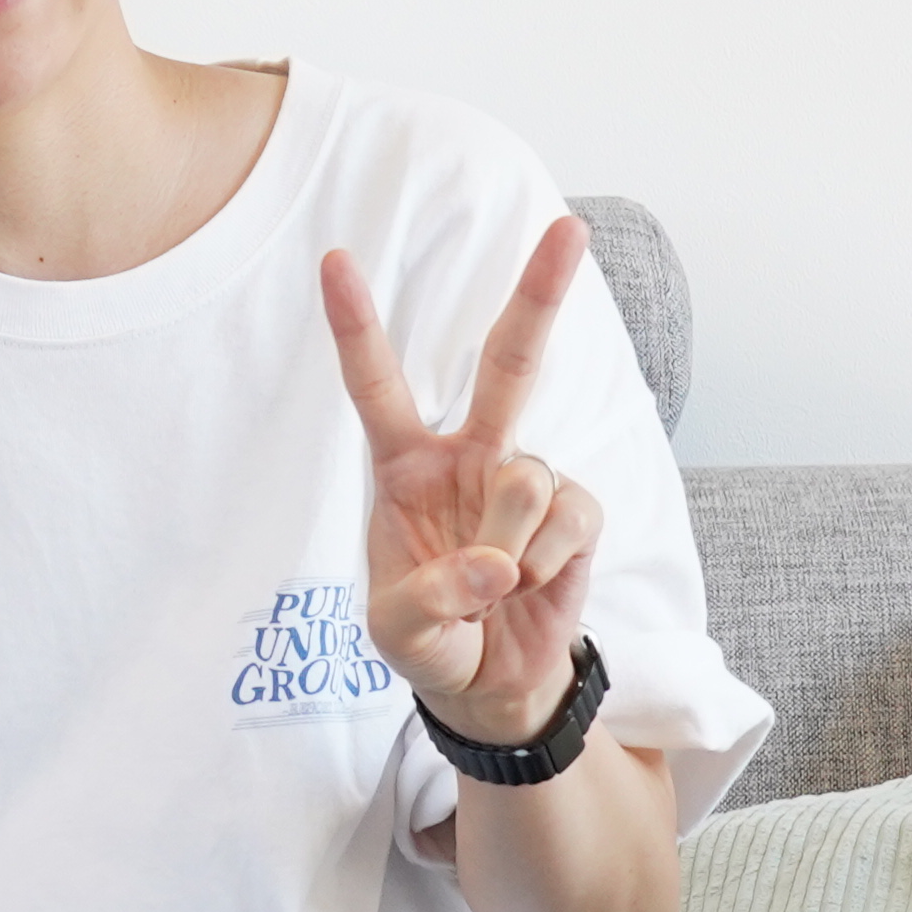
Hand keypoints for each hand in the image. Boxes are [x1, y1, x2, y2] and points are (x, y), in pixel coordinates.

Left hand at [323, 216, 606, 751]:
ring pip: (526, 477)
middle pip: (507, 362)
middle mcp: (470, 455)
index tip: (334, 258)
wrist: (490, 684)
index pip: (377, 385)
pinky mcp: (577, 513)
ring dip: (506, 545)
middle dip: (540, 294)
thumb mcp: (398, 632)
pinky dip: (544, 564)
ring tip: (493, 586)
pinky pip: (567, 519)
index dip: (357, 324)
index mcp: (406, 466)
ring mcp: (527, 478)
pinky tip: (531, 585)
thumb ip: (430, 598)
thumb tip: (495, 563)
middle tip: (571, 227)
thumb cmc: (432, 640)